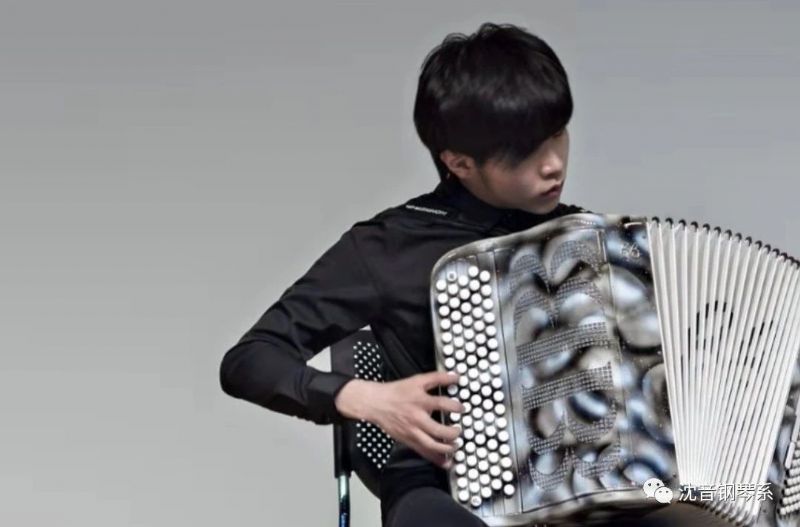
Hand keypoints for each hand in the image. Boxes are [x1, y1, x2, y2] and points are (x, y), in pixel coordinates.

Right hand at [334, 371, 464, 468]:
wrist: (376, 403)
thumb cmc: (396, 392)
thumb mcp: (417, 380)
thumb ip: (437, 378)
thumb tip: (455, 376)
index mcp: (420, 401)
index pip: (443, 404)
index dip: (456, 407)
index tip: (462, 408)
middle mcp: (417, 418)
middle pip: (439, 430)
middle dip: (454, 433)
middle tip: (460, 430)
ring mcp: (412, 432)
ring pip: (432, 445)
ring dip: (447, 448)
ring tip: (456, 445)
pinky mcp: (408, 440)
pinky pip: (424, 452)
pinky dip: (436, 459)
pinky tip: (446, 462)